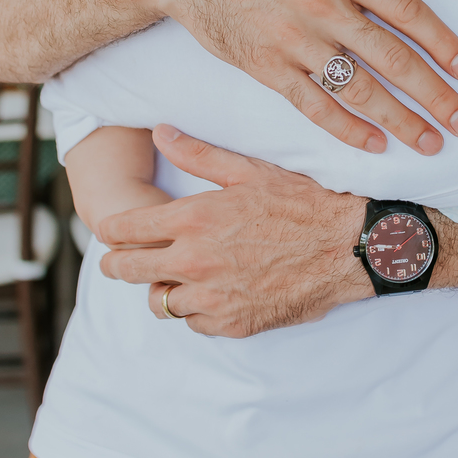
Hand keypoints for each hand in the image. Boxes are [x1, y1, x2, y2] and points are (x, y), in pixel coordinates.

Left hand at [97, 128, 371, 335]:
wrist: (349, 248)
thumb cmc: (303, 203)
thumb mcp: (249, 170)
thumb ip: (197, 154)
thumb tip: (160, 132)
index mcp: (193, 218)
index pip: (123, 230)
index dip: (110, 230)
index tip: (109, 231)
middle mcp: (195, 262)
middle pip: (128, 270)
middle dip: (117, 263)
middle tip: (117, 260)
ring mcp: (213, 298)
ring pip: (159, 303)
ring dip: (162, 289)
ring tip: (174, 277)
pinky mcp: (233, 324)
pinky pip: (194, 324)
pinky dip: (196, 310)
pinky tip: (211, 292)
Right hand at [153, 0, 457, 154]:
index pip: (407, 10)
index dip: (443, 42)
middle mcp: (323, 4)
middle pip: (393, 57)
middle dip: (435, 95)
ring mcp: (294, 38)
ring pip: (359, 88)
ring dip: (399, 120)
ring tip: (428, 143)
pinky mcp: (265, 66)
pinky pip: (313, 105)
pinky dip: (346, 129)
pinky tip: (373, 146)